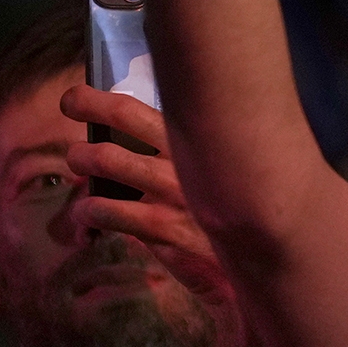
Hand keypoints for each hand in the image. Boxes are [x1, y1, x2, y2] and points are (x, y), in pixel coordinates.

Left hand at [59, 85, 232, 307]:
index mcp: (196, 140)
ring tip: (80, 177)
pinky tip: (86, 214)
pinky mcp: (172, 232)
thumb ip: (197, 147)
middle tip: (75, 154)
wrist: (275, 247)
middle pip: (114, 148)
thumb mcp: (229, 164)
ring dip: (87, 173)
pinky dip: (94, 213)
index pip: (135, 112)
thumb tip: (157, 132)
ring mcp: (176, 198)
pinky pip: (119, 217)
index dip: (96, 103)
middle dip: (84, 149)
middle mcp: (183, 164)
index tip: (72, 99)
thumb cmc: (248, 200)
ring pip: (113, 176)